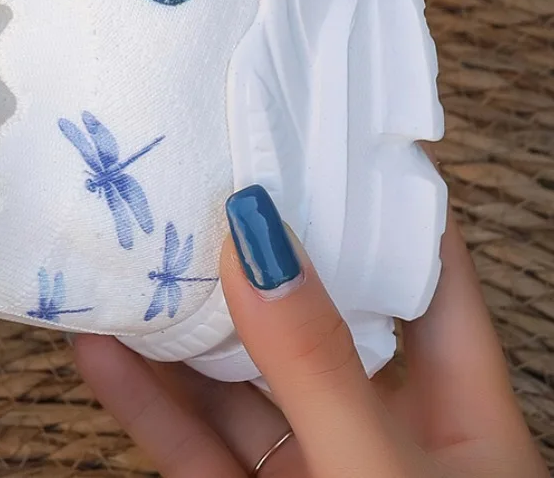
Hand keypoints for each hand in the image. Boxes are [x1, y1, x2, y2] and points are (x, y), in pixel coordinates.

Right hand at [73, 187, 545, 476]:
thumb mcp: (383, 477)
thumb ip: (318, 366)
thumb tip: (256, 232)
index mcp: (459, 403)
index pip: (419, 259)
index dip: (364, 183)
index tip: (293, 112)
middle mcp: (387, 426)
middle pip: (310, 306)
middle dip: (244, 242)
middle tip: (178, 167)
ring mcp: (318, 471)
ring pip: (239, 375)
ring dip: (176, 318)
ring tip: (115, 241)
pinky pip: (194, 447)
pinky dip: (143, 401)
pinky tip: (95, 348)